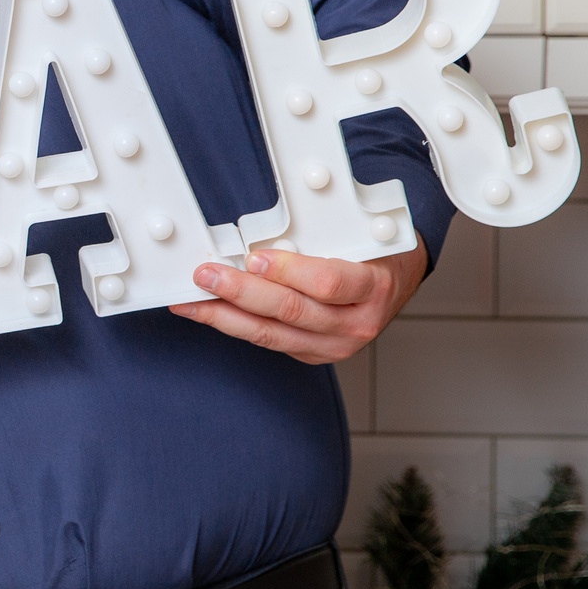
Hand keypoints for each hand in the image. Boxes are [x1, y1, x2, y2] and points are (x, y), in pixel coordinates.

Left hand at [168, 240, 427, 364]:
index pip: (327, 282)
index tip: (254, 257)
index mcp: (372, 287)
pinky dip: (235, 326)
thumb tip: (262, 234)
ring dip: (225, 316)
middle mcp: (356, 323)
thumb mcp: (359, 235)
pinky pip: (269, 340)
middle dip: (241, 292)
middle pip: (292, 311)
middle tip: (206, 275)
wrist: (396, 281)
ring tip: (191, 301)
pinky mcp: (314, 354)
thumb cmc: (373, 251)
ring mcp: (335, 345)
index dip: (287, 270)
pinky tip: (209, 312)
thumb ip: (320, 236)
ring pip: (272, 334)